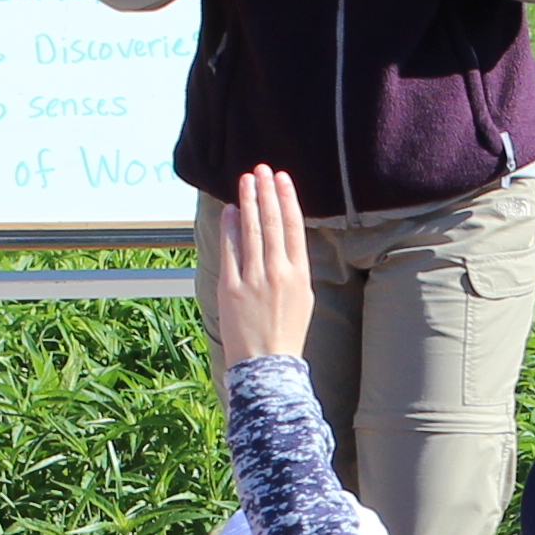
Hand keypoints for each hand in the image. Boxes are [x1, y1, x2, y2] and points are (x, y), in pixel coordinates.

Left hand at [210, 164, 315, 368]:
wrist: (267, 365)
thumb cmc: (285, 333)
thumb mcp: (302, 298)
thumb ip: (293, 267)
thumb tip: (283, 238)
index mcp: (299, 275)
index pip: (294, 227)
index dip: (287, 199)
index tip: (282, 178)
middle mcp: (278, 273)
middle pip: (272, 223)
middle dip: (266, 193)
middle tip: (261, 170)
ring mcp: (254, 280)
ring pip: (252, 231)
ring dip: (249, 202)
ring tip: (247, 180)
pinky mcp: (232, 288)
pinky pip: (232, 251)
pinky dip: (231, 228)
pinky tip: (232, 211)